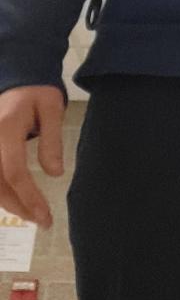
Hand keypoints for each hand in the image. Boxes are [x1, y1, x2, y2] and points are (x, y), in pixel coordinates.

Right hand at [0, 86, 64, 227]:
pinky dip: (3, 193)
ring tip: (34, 215)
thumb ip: (52, 140)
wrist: (17, 78)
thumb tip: (55, 174)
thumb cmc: (37, 92)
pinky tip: (19, 202)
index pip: (14, 171)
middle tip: (43, 221)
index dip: (29, 197)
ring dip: (10, 204)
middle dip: (20, 207)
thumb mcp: (52, 108)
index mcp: (6, 128)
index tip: (46, 215)